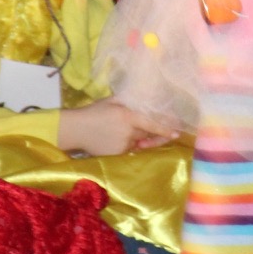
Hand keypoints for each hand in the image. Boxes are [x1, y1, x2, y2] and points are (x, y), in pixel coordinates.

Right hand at [59, 98, 181, 156]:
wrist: (75, 130)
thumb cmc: (93, 112)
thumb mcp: (111, 101)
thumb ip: (129, 100)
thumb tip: (145, 98)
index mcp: (127, 116)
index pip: (151, 124)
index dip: (165, 129)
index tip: (176, 133)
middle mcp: (127, 132)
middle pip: (147, 133)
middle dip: (155, 134)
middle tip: (168, 133)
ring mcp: (122, 145)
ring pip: (138, 142)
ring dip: (139, 138)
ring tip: (125, 132)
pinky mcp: (117, 155)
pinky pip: (129, 150)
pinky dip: (128, 145)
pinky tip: (116, 138)